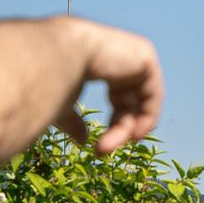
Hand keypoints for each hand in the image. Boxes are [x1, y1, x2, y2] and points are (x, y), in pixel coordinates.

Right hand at [53, 21, 162, 154]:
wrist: (53, 57)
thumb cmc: (49, 80)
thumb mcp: (62, 106)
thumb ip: (73, 121)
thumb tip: (83, 141)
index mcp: (100, 61)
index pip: (119, 97)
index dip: (116, 124)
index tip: (100, 148)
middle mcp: (119, 54)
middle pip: (130, 101)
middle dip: (120, 129)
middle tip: (102, 151)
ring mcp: (132, 51)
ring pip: (141, 100)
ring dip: (129, 128)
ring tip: (112, 145)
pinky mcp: (143, 52)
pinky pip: (153, 91)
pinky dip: (148, 114)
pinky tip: (135, 133)